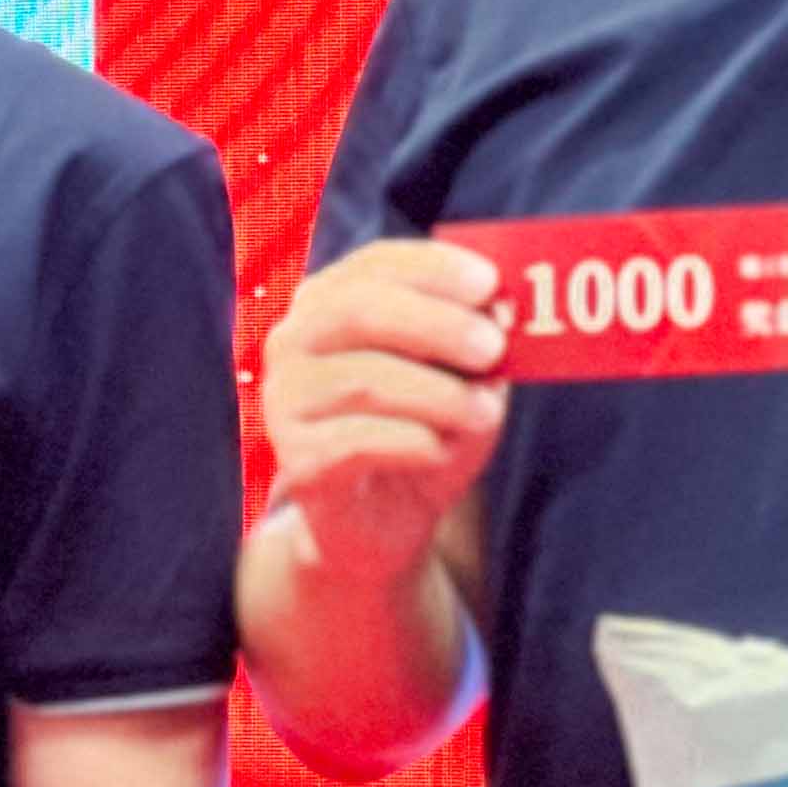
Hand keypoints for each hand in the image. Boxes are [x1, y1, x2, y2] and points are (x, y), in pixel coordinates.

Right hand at [259, 238, 508, 583]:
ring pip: (364, 380)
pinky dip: (414, 443)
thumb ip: (479, 343)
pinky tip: (443, 451)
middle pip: (359, 310)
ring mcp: (285, 400)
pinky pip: (358, 441)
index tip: (490, 284)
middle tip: (493, 347)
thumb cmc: (423, 432)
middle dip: (436, 325)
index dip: (433, 269)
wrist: (383, 521)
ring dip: (439, 395)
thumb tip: (502, 308)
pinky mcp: (296, 458)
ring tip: (485, 414)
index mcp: (331, 303)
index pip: (375, 265)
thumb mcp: (464, 381)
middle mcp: (294, 342)